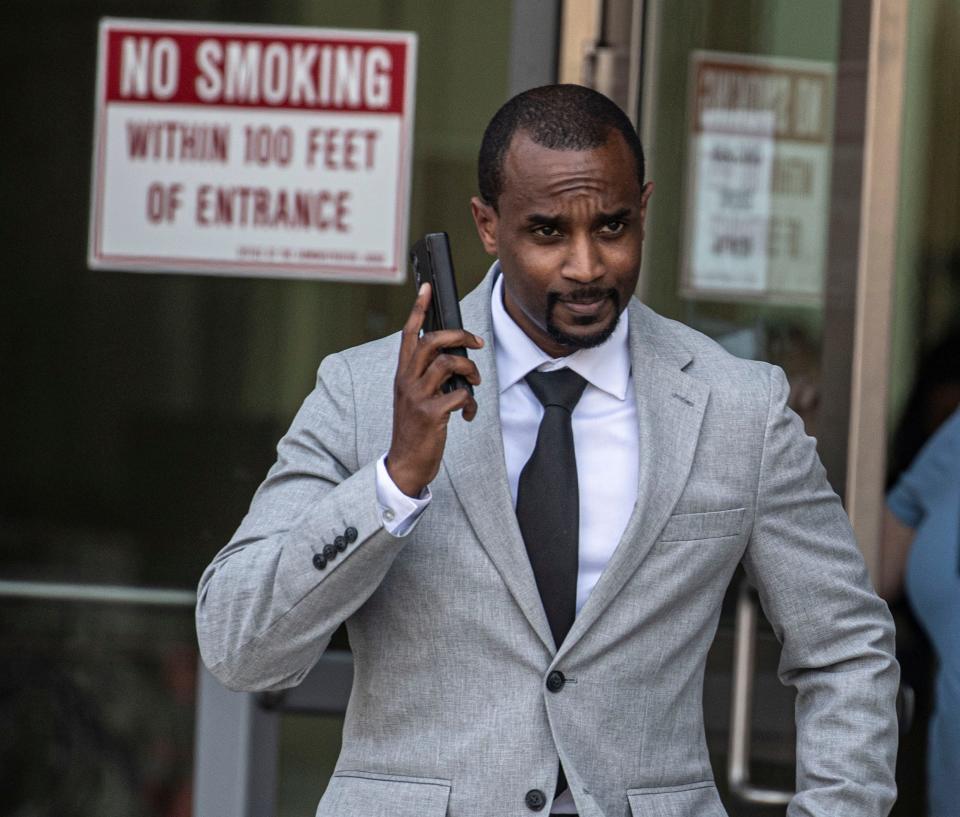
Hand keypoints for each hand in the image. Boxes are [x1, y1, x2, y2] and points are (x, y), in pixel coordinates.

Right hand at [386, 283, 483, 496]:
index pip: (409, 334)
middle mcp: (406, 381)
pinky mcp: (431, 415)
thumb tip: (456, 359)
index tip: (427, 287)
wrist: (405, 463)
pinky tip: (468, 414)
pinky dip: (471, 403)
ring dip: (470, 370)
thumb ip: (427, 376)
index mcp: (402, 374)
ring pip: (448, 363)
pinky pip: (459, 395)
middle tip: (477, 343)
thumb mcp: (414, 397)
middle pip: (432, 341)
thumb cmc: (415, 428)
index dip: (418, 308)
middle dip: (459, 335)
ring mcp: (417, 397)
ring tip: (475, 383)